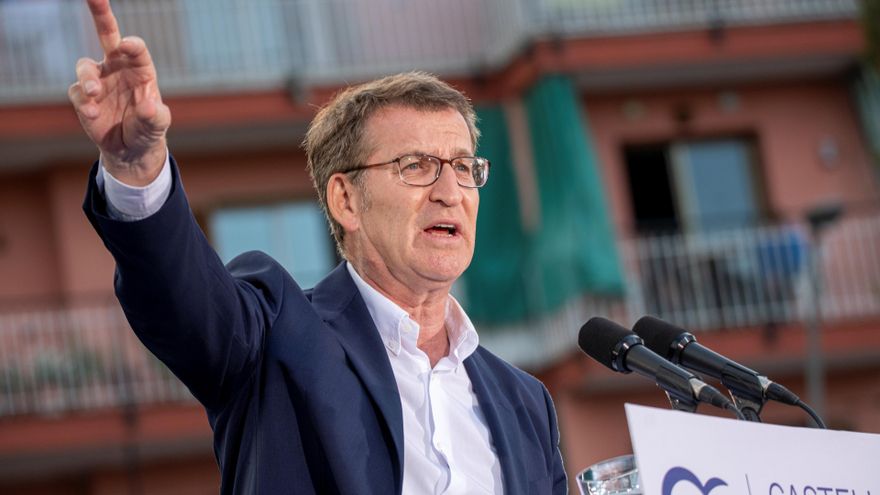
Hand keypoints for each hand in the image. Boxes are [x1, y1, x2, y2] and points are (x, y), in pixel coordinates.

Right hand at [69, 0, 170, 185]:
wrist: (131, 149)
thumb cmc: (148, 129)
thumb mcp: (157, 125)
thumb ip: (155, 116)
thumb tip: (149, 106)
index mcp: (140, 68)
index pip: (135, 49)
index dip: (131, 45)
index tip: (126, 45)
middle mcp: (117, 68)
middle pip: (106, 34)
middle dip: (100, 13)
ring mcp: (98, 80)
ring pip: (85, 66)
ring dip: (87, 79)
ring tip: (94, 93)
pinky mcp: (82, 97)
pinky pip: (78, 94)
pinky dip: (84, 102)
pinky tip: (93, 114)